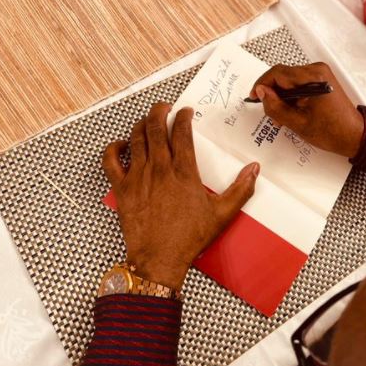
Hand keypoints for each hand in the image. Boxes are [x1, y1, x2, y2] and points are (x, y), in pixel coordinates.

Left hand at [102, 102, 259, 290]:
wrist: (160, 259)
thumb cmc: (190, 237)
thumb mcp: (222, 214)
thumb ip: (241, 189)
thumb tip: (255, 169)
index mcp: (184, 172)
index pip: (182, 132)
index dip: (184, 117)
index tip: (186, 112)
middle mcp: (159, 168)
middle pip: (155, 127)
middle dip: (159, 111)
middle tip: (164, 107)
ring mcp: (138, 177)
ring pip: (136, 138)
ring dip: (141, 124)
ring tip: (147, 121)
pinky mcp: (122, 188)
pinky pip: (111, 160)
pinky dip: (114, 148)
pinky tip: (122, 145)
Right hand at [249, 62, 363, 157]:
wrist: (355, 135)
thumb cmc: (332, 132)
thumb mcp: (297, 123)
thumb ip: (276, 106)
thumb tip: (261, 92)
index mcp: (313, 78)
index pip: (278, 73)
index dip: (262, 84)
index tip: (254, 96)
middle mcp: (317, 70)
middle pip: (283, 76)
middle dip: (273, 94)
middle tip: (272, 114)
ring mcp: (320, 74)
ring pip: (289, 81)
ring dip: (282, 97)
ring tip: (283, 117)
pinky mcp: (321, 80)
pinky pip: (299, 84)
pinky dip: (292, 97)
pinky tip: (293, 112)